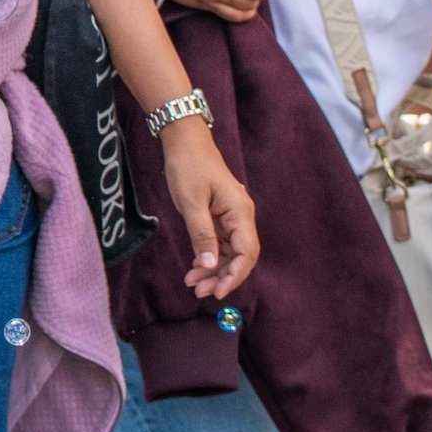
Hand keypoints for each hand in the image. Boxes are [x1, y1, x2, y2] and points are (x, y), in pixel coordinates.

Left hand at [159, 120, 259, 298]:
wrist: (184, 140)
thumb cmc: (188, 166)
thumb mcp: (191, 202)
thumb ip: (202, 235)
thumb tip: (211, 266)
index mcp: (241, 213)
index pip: (247, 254)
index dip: (234, 276)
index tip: (218, 292)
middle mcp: (241, 217)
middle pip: (240, 257)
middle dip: (221, 277)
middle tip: (198, 291)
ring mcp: (231, 217)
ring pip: (229, 253)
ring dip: (213, 270)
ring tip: (192, 283)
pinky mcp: (220, 216)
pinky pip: (220, 243)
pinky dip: (209, 257)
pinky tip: (195, 268)